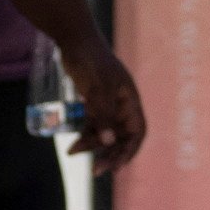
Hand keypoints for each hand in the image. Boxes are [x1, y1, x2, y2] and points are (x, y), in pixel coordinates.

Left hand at [60, 36, 145, 172]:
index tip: (117, 167)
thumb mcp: (98, 90)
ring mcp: (107, 104)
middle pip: (121, 137)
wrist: (74, 40)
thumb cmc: (91, 62)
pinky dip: (84, 136)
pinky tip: (71, 146)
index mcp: (130, 101)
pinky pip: (92, 125)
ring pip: (104, 133)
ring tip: (73, 152)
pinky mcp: (93, 102)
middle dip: (109, 154)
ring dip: (93, 146)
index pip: (137, 131)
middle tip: (96, 170)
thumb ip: (103, 116)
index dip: (130, 150)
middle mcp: (121, 105)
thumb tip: (109, 142)